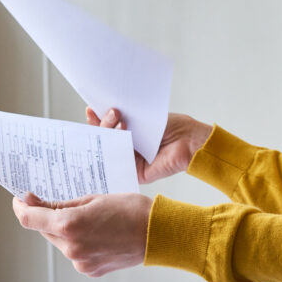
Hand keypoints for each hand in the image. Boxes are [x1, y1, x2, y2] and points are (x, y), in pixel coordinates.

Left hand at [12, 192, 152, 276]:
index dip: (21, 207)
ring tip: (88, 217)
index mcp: (69, 225)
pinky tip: (96, 232)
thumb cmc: (131, 210)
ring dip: (63, 230)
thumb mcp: (94, 198)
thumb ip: (61, 204)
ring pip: (59, 242)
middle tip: (56, 202)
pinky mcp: (90, 270)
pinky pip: (74, 253)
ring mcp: (80, 262)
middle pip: (44, 230)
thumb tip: (34, 202)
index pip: (29, 218)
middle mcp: (71, 247)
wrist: (158, 233)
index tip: (20, 198)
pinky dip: (77, 241)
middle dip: (46, 217)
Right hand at [87, 108, 211, 183]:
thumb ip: (125, 117)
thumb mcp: (144, 118)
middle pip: (105, 138)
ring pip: (109, 149)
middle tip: (112, 113)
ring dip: (108, 134)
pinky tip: (114, 139)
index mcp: (131, 132)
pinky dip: (113, 151)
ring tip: (116, 121)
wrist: (189, 141)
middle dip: (102, 124)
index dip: (98, 119)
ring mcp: (131, 159)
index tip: (91, 109)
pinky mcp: (135, 171)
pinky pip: (118, 164)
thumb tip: (105, 110)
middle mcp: (129, 146)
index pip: (109, 126)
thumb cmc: (173, 127)